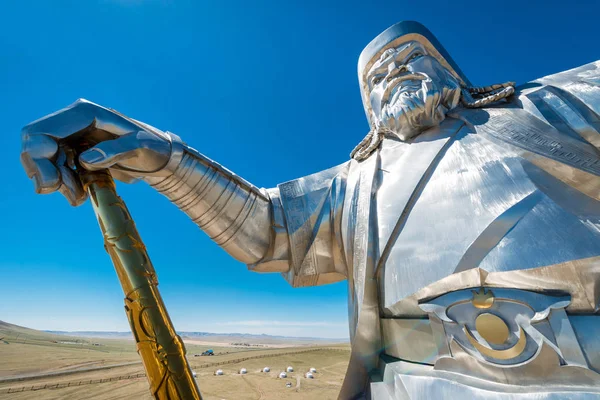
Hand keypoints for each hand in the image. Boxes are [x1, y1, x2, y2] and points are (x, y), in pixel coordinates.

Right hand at [21, 99, 172, 205]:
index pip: (43, 131)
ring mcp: (72, 136)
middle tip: (67, 193)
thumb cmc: (153, 147)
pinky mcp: (74, 150)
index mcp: (85, 113)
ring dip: (55, 181)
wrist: (159, 156)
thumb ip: (115, 151)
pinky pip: (56, 167)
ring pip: (44, 158)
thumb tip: (85, 161)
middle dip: (45, 171)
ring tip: (77, 198)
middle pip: (36, 144)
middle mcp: (73, 121)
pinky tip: (78, 196)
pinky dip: (62, 183)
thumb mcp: (140, 147)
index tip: (53, 183)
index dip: (39, 157)